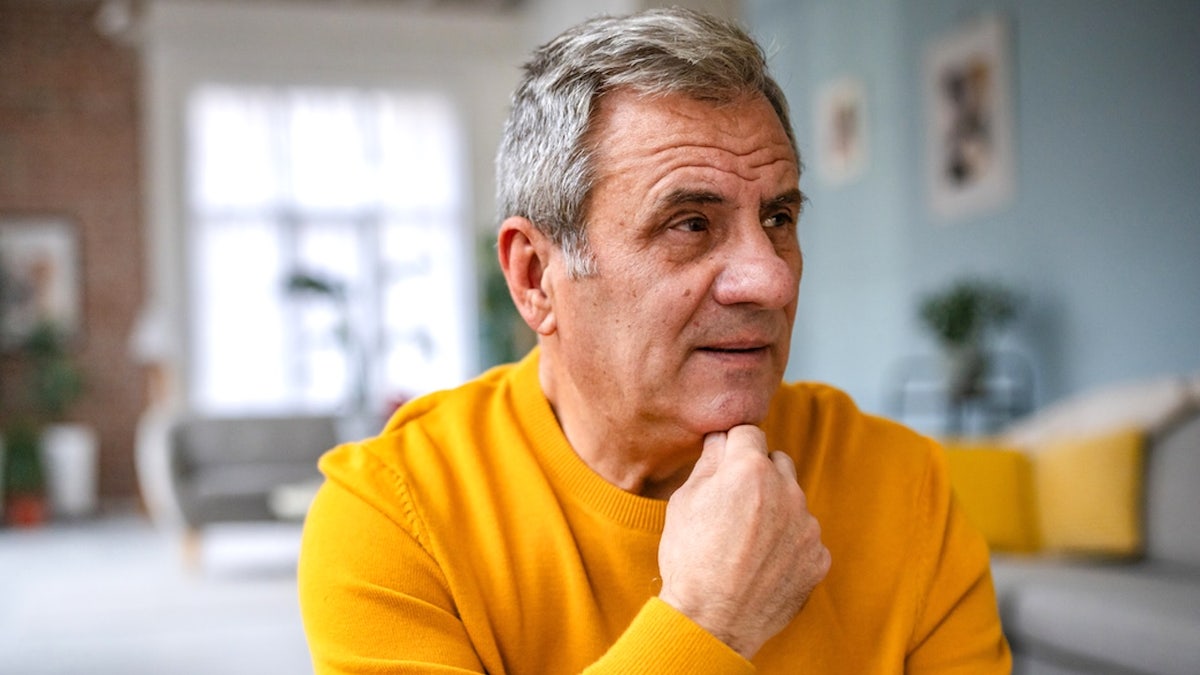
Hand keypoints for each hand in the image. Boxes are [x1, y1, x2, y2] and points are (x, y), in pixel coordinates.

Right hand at [657, 425, 829, 658]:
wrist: (712, 621)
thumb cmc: (690, 559)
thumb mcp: (685, 502)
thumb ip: (709, 463)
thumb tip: (720, 439)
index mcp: (750, 470)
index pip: (749, 432)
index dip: (732, 446)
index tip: (724, 463)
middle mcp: (787, 491)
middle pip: (777, 461)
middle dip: (758, 473)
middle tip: (734, 502)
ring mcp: (807, 525)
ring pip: (793, 500)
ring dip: (775, 509)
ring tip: (746, 540)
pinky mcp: (818, 557)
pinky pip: (804, 536)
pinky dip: (788, 543)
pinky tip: (763, 563)